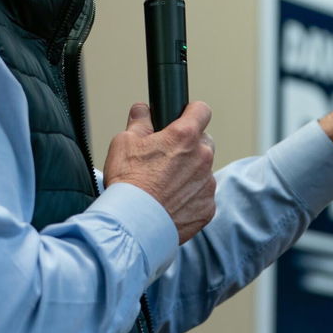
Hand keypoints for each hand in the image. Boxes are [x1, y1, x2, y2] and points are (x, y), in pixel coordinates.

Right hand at [103, 101, 216, 243]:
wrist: (133, 223)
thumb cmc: (128, 182)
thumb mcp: (124, 142)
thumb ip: (139, 121)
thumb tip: (142, 110)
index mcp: (184, 136)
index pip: (201, 110)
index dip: (191, 112)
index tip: (184, 118)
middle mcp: (202, 158)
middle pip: (204, 142)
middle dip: (189, 146)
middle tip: (166, 158)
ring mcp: (207, 184)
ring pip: (203, 171)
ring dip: (189, 173)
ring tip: (164, 185)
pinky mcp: (208, 208)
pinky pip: (202, 196)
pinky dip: (190, 198)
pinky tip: (170, 203)